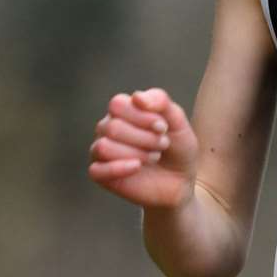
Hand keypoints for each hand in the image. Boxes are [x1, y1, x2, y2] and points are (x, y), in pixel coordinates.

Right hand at [88, 88, 197, 209]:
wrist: (181, 180)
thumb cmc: (177, 147)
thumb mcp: (178, 122)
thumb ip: (160, 102)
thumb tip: (136, 97)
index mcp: (123, 110)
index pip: (117, 104)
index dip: (142, 116)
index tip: (164, 127)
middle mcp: (107, 128)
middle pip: (112, 127)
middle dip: (145, 138)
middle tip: (163, 145)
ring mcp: (101, 151)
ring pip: (104, 147)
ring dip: (135, 153)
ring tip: (154, 157)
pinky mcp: (101, 175)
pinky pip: (96, 170)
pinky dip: (118, 168)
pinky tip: (137, 167)